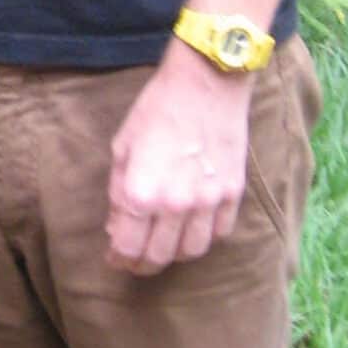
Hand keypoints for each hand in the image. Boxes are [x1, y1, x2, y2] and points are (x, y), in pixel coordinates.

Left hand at [106, 47, 252, 274]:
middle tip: (135, 261)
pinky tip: (191, 229)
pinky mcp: (232, 193)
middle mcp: (175, 204)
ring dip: (173, 255)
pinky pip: (218, 233)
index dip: (118, 259)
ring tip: (163, 246)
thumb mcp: (123, 147)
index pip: (127, 248)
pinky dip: (203, 237)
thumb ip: (117, 192)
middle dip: (142, 264)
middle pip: (158, 257)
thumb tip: (116, 227)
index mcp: (141, 192)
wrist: (206, 82)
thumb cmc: (157, 109)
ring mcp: (208, 201)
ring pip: (191, 251)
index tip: (114, 258)